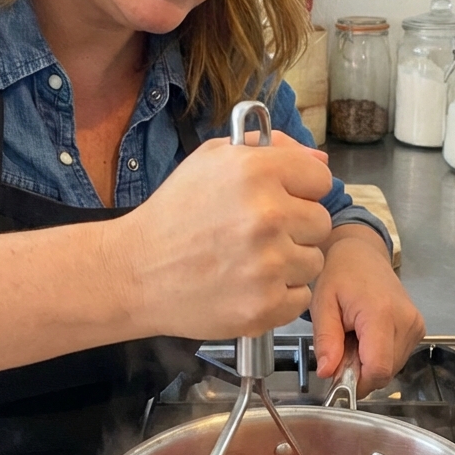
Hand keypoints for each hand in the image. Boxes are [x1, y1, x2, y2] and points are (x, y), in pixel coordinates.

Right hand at [109, 132, 332, 339]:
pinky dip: (279, 295)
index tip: (280, 199)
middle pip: (321, 221)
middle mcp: (266, 216)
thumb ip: (270, 148)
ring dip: (289, 263)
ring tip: (249, 261)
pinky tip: (248, 285)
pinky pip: (300, 297)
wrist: (134, 272)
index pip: (320, 178)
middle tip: (258, 234)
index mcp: (256, 172)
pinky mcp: (264, 306)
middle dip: (296, 227)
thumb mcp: (212, 160)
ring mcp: (268, 265)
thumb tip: (320, 159)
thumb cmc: (174, 214)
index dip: (300, 189)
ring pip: (313, 261)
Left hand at [310, 225, 424, 396]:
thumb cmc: (340, 274)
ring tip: (354, 338)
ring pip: (392, 369)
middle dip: (359, 372)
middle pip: (385, 372)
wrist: (363, 254)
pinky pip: (397, 358)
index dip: (357, 382)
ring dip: (369, 364)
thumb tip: (328, 373)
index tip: (337, 376)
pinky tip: (367, 336)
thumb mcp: (322, 305)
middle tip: (341, 350)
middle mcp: (406, 321)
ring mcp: (416, 325)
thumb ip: (326, 341)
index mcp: (381, 314)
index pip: (378, 369)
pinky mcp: (418, 328)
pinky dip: (380, 355)